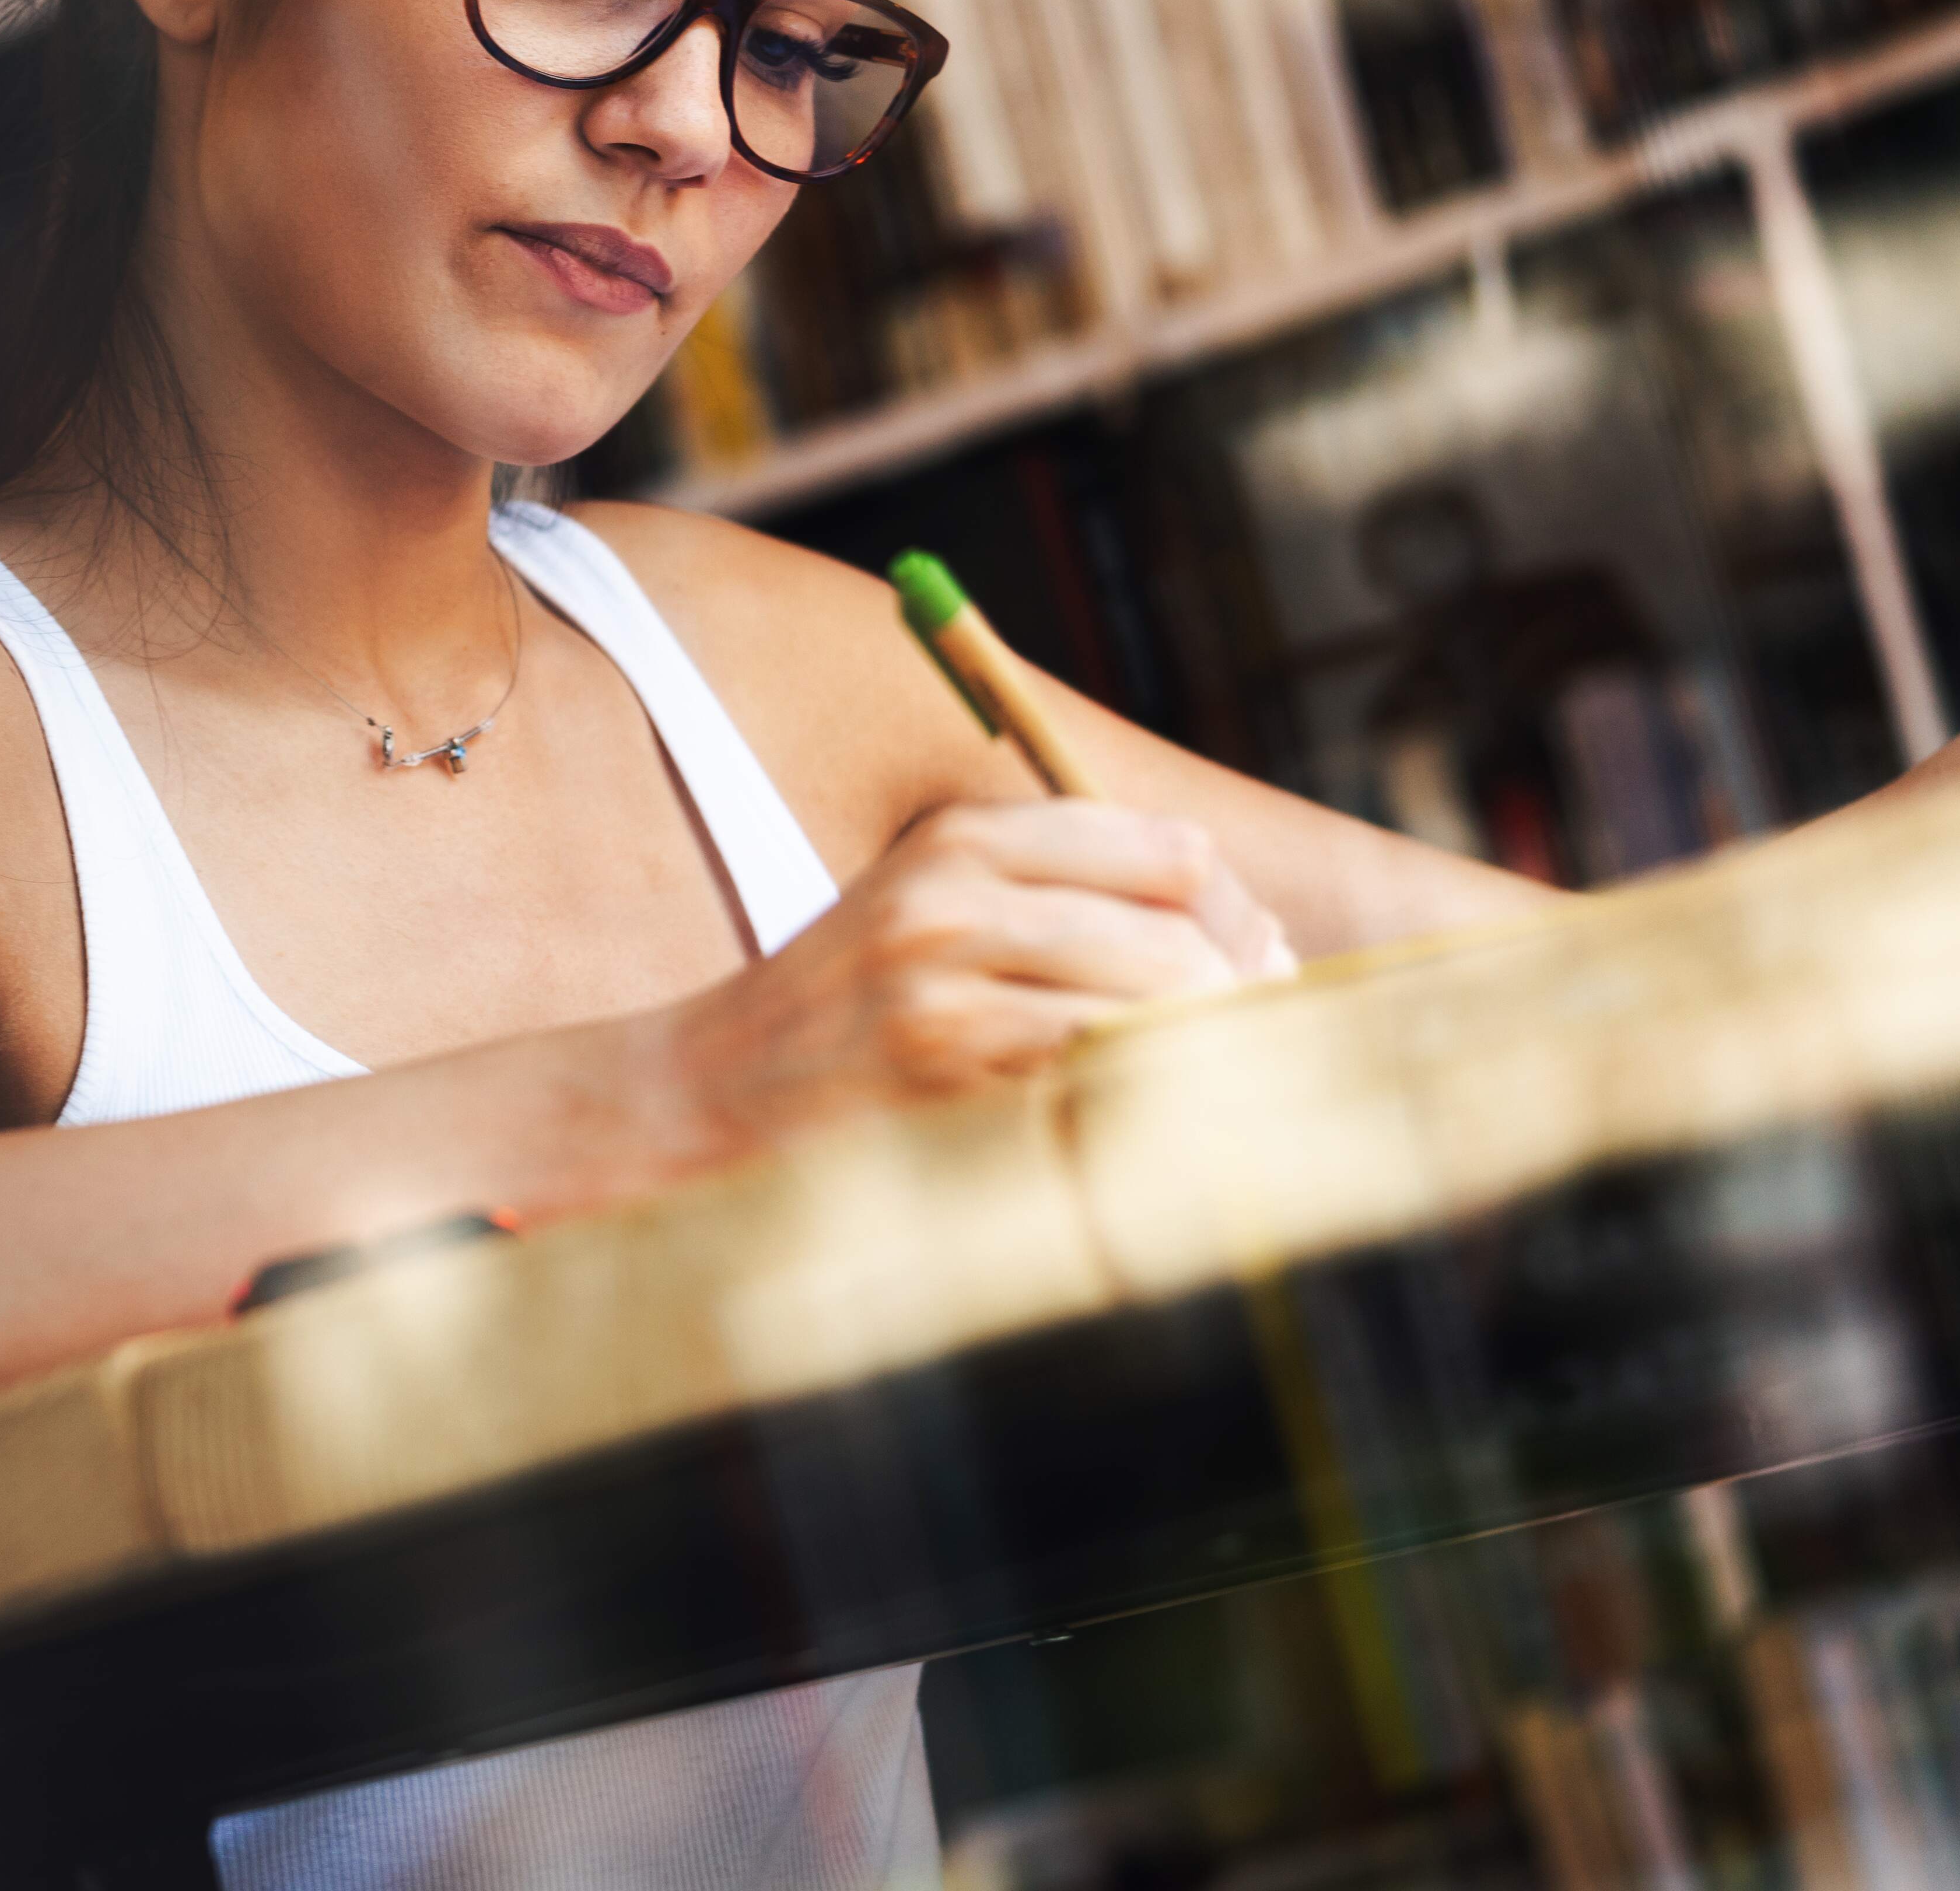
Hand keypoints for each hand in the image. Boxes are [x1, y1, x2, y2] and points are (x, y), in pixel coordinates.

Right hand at [630, 800, 1292, 1154]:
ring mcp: (942, 976)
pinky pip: (1098, 1072)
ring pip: (1152, 1000)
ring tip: (1209, 1089)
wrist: (706, 1089)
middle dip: (1239, 995)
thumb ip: (1066, 903)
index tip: (1253, 972)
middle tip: (1250, 1046)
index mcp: (963, 836)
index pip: (1171, 852)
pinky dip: (1144, 1101)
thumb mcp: (937, 913)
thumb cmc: (849, 1014)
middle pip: (1178, 927)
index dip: (1236, 918)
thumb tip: (1253, 939)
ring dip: (1204, 1054)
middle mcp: (953, 890)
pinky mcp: (939, 1061)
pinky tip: (1141, 1123)